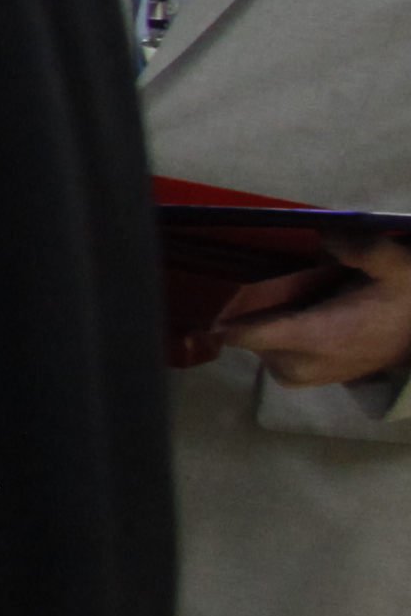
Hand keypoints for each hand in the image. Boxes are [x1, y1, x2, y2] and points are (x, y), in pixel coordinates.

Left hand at [221, 230, 410, 391]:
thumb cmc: (405, 300)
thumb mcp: (395, 267)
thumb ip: (364, 249)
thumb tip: (325, 236)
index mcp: (316, 338)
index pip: (244, 334)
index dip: (227, 310)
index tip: (223, 285)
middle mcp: (299, 365)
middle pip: (245, 335)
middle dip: (249, 309)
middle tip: (268, 281)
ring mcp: (299, 376)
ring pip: (255, 344)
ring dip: (262, 321)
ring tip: (288, 297)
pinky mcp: (302, 379)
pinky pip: (269, 353)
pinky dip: (272, 333)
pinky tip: (294, 311)